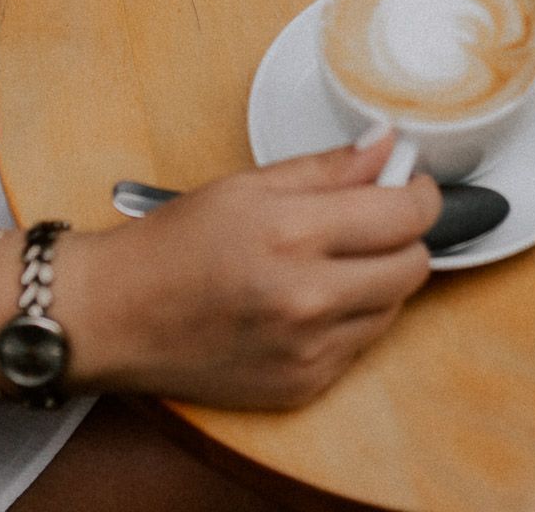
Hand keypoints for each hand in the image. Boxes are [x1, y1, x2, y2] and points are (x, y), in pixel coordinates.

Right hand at [64, 134, 438, 408]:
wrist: (115, 318)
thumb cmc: (172, 245)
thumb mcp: (246, 186)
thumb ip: (328, 168)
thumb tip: (386, 147)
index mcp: (292, 235)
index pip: (406, 215)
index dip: (419, 195)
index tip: (410, 185)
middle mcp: (307, 298)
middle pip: (415, 267)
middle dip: (403, 238)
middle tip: (372, 222)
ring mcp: (307, 350)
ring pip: (394, 309)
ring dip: (379, 281)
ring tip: (330, 263)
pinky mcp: (302, 387)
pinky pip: (361, 346)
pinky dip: (349, 320)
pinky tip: (307, 302)